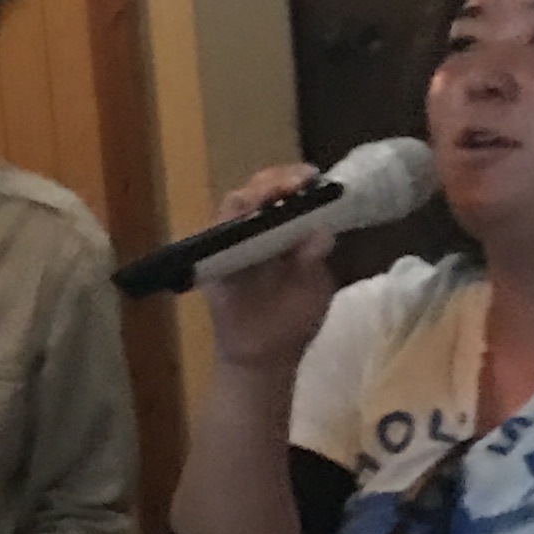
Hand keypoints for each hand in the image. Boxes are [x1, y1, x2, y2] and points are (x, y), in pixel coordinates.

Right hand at [194, 163, 338, 376]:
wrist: (263, 356)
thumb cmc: (293, 320)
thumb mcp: (314, 291)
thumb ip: (316, 264)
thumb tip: (322, 234)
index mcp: (291, 231)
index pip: (294, 193)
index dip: (301, 180)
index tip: (313, 178)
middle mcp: (262, 228)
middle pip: (264, 188)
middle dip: (278, 180)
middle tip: (293, 184)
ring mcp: (235, 240)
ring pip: (238, 201)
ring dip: (254, 193)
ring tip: (269, 195)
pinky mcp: (211, 256)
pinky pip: (214, 230)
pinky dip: (226, 219)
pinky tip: (240, 214)